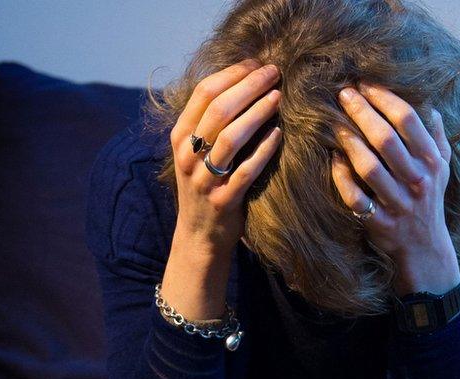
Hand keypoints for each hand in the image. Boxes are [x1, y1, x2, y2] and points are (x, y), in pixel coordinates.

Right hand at [169, 58, 283, 257]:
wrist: (199, 235)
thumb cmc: (206, 185)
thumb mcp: (197, 152)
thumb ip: (211, 122)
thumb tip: (244, 82)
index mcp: (180, 136)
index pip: (204, 93)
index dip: (233, 74)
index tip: (257, 63)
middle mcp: (188, 155)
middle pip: (219, 110)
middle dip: (249, 86)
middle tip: (274, 73)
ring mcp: (204, 179)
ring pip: (230, 138)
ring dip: (257, 113)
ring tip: (278, 97)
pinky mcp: (224, 200)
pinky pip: (245, 170)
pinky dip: (263, 150)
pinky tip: (279, 135)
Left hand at [331, 82, 459, 295]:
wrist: (426, 248)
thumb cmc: (430, 199)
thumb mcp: (442, 168)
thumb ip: (436, 137)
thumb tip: (430, 105)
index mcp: (432, 162)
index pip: (409, 121)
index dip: (384, 98)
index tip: (365, 84)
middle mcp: (418, 181)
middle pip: (387, 139)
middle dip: (362, 113)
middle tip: (343, 94)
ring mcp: (399, 203)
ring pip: (369, 168)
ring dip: (349, 143)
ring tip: (334, 124)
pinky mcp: (380, 222)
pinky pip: (356, 198)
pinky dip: (342, 178)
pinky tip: (333, 159)